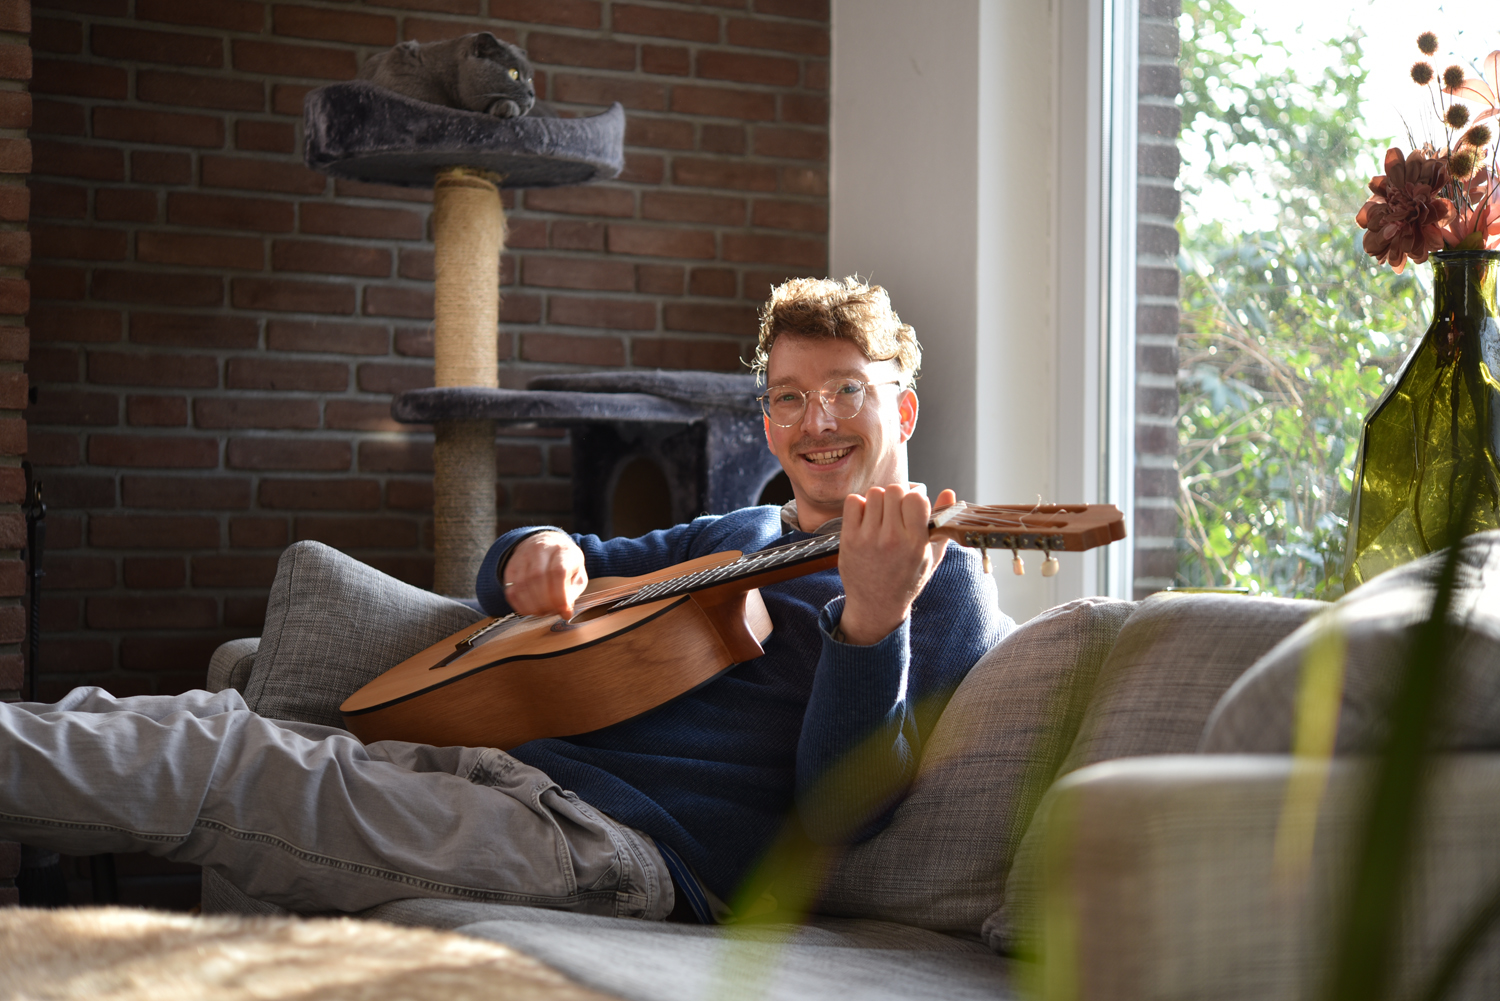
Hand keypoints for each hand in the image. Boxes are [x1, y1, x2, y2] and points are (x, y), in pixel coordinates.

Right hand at [501, 531, 587, 617]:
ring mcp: (524, 556)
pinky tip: (528, 609)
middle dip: (545, 602)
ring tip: (541, 612)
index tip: (563, 610)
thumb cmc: (565, 563)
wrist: (547, 543)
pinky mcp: (511, 566)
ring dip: (531, 604)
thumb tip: (565, 611)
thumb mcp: (578, 574)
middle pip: (538, 577)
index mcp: (563, 550)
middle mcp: (541, 549)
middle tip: (551, 612)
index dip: (560, 594)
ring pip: (522, 583)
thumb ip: (573, 592)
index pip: (558, 571)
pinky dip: (519, 604)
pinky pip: (510, 588)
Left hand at [835, 486, 953, 645]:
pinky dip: (859, 505)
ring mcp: (869, 538)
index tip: (912, 508)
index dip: (915, 498)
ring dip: (879, 500)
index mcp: (916, 543)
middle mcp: (893, 539)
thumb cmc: (907, 579)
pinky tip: (866, 518)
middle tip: (896, 510)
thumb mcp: (931, 555)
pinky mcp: (849, 539)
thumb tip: (949, 492)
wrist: (877, 605)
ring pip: (874, 493)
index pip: (916, 498)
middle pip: (894, 490)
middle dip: (897, 496)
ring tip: (881, 515)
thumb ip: (941, 522)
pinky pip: (853, 502)